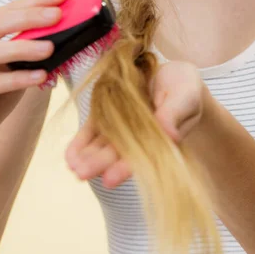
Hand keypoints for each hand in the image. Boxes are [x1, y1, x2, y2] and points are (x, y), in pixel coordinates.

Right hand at [0, 0, 68, 160]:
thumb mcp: (18, 64)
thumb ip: (34, 44)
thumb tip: (70, 26)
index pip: (8, 8)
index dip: (36, 0)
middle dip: (29, 16)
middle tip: (58, 15)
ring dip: (23, 47)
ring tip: (50, 48)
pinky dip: (17, 79)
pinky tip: (40, 77)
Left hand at [65, 60, 206, 187]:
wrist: (173, 74)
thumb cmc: (185, 88)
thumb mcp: (185, 97)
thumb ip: (174, 114)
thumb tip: (170, 134)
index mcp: (160, 139)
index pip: (142, 156)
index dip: (125, 167)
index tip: (109, 179)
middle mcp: (138, 136)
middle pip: (118, 152)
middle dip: (99, 163)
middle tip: (81, 174)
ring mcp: (122, 125)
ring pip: (103, 143)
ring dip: (87, 155)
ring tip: (72, 166)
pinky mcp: (109, 111)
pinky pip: (94, 128)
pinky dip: (82, 141)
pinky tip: (69, 155)